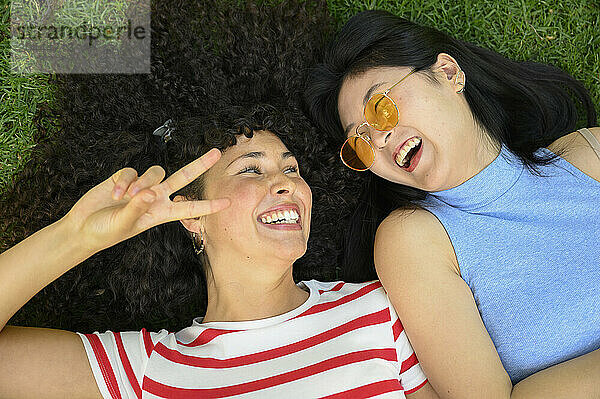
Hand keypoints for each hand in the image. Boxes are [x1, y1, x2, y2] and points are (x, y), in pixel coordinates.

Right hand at [63, 148, 229, 253]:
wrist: (82, 227)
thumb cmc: (106, 231)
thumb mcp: (124, 223)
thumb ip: (138, 208)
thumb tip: (152, 192)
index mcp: (161, 213)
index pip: (190, 209)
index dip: (208, 206)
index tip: (228, 203)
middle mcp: (155, 197)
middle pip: (183, 177)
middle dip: (200, 164)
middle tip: (217, 152)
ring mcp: (141, 186)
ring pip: (155, 171)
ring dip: (141, 182)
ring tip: (126, 196)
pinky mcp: (125, 177)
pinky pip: (131, 171)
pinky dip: (123, 181)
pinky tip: (114, 193)